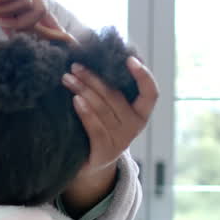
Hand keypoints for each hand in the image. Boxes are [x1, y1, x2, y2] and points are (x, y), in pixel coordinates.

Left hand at [62, 55, 158, 175]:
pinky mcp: (105, 151)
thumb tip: (100, 56)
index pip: (151, 93)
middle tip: (75, 66)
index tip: (129, 59)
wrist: (93, 163)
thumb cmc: (103, 127)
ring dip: (83, 91)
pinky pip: (95, 128)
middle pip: (115, 97)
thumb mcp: (113, 109)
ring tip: (67, 78)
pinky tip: (75, 100)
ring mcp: (121, 140)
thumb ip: (113, 88)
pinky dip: (85, 112)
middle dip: (94, 79)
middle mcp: (135, 126)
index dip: (143, 76)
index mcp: (141, 112)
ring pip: (102, 109)